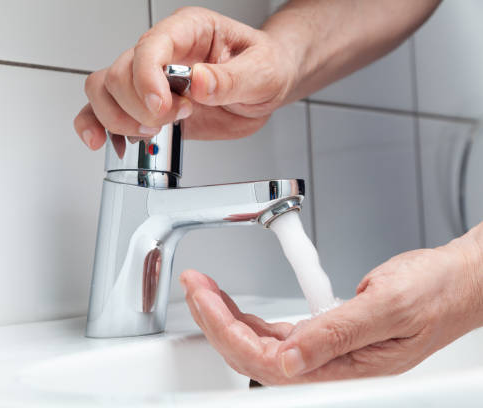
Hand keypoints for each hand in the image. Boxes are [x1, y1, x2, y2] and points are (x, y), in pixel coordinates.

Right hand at [73, 7, 298, 149]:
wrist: (265, 90)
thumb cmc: (265, 67)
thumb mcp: (262, 72)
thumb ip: (231, 79)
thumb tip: (198, 82)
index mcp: (189, 31)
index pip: (149, 46)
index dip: (146, 78)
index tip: (161, 106)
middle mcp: (163, 52)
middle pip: (119, 73)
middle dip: (141, 107)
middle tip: (175, 118)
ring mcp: (150, 80)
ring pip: (104, 90)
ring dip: (119, 119)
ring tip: (153, 131)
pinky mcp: (146, 106)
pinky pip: (104, 110)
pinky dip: (97, 126)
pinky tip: (105, 142)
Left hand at [179, 233, 482, 384]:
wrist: (457, 281)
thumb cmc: (435, 292)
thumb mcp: (387, 306)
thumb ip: (336, 334)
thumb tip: (287, 361)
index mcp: (344, 365)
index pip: (267, 361)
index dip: (227, 332)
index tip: (205, 299)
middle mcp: (329, 364)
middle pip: (253, 353)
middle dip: (214, 320)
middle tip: (194, 288)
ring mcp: (324, 350)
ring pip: (259, 342)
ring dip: (226, 316)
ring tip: (204, 290)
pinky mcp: (324, 334)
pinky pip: (274, 330)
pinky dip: (247, 314)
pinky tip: (233, 302)